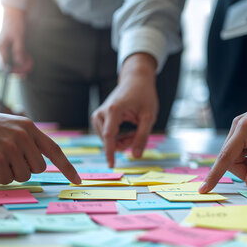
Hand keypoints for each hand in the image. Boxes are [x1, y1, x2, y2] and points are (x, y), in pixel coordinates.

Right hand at [0, 6, 32, 74]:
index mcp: (0, 47)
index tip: (20, 75)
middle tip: (25, 75)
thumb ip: (19, 50)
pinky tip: (26, 61)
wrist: (14, 15)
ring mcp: (3, 48)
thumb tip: (19, 63)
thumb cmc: (15, 25)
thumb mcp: (19, 38)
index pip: (4, 64)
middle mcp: (0, 49)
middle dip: (16, 70)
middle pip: (7, 64)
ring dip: (18, 65)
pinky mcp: (7, 47)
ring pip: (10, 60)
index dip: (12, 71)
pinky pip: (12, 56)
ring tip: (27, 68)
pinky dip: (19, 59)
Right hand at [0, 102, 80, 184]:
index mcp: (29, 128)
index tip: (77, 180)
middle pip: (38, 169)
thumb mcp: (12, 127)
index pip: (54, 150)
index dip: (67, 167)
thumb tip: (38, 165)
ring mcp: (10, 147)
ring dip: (9, 174)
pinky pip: (5, 180)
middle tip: (7, 161)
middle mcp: (23, 136)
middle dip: (24, 170)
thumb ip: (27, 142)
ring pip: (23, 176)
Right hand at [91, 53, 158, 167]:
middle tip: (139, 132)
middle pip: (111, 140)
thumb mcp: (149, 117)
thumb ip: (142, 137)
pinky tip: (127, 129)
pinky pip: (107, 136)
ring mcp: (97, 115)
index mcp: (113, 110)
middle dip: (126, 142)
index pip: (109, 136)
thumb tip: (136, 156)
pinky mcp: (98, 118)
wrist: (135, 80)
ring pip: (109, 140)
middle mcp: (101, 113)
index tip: (111, 166)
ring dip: (123, 140)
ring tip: (134, 128)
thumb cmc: (144, 96)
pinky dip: (118, 137)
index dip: (110, 152)